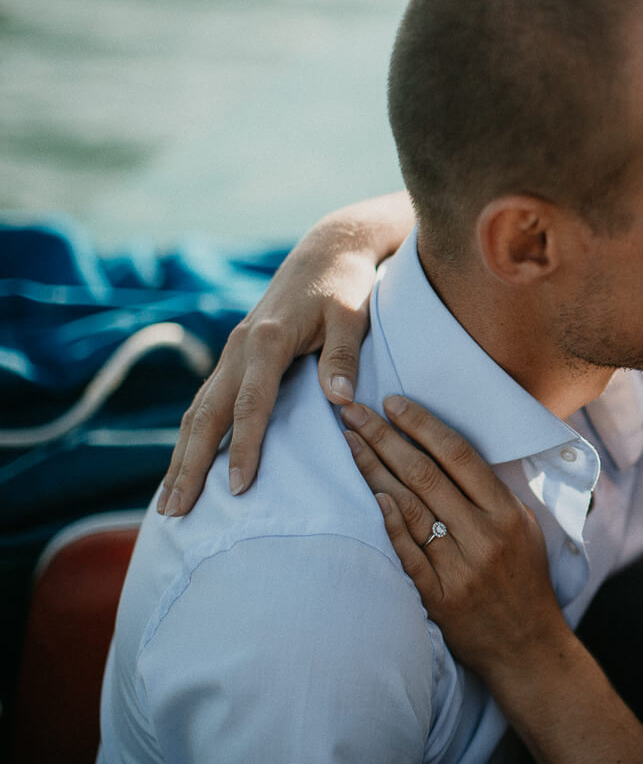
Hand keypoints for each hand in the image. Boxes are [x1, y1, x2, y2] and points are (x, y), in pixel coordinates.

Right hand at [158, 193, 412, 515]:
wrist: (327, 251)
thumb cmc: (345, 286)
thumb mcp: (352, 315)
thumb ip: (344, 356)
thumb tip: (341, 399)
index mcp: (267, 339)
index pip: (250, 403)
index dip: (244, 446)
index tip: (239, 487)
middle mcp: (240, 347)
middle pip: (206, 414)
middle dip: (189, 465)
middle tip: (176, 512)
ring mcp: (232, 352)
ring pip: (197, 411)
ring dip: (181, 458)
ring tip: (168, 504)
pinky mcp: (235, 357)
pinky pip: (205, 403)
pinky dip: (192, 437)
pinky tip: (183, 467)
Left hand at [340, 397, 571, 683]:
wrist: (528, 646)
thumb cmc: (525, 580)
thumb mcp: (523, 527)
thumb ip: (490, 494)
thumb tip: (447, 453)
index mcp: (506, 512)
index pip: (459, 454)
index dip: (422, 425)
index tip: (393, 402)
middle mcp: (483, 535)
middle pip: (425, 474)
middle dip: (384, 437)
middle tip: (352, 411)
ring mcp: (459, 567)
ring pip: (409, 507)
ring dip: (374, 470)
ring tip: (349, 441)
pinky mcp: (438, 596)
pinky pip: (406, 551)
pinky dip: (387, 520)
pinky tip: (368, 493)